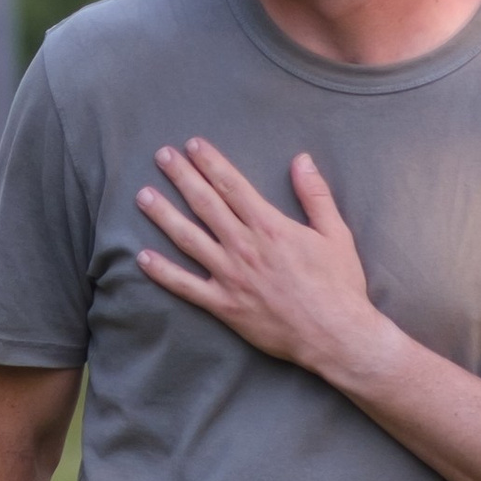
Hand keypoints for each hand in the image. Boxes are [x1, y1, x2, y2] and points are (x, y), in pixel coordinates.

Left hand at [135, 138, 385, 382]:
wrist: (335, 335)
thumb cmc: (339, 285)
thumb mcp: (335, 234)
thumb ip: (316, 195)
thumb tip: (302, 159)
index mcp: (270, 226)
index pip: (232, 185)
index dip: (210, 162)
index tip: (192, 145)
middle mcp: (244, 247)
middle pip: (205, 204)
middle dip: (181, 176)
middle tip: (162, 155)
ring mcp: (230, 276)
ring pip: (188, 239)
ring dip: (163, 215)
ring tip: (143, 196)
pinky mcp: (224, 305)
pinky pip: (186, 286)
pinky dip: (163, 272)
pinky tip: (142, 258)